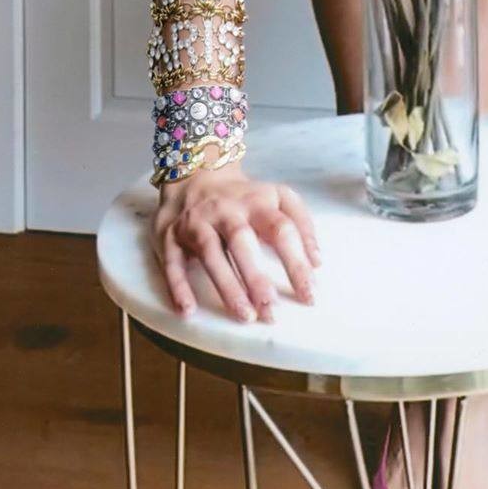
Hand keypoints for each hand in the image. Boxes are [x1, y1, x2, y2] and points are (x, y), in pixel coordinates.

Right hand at [151, 160, 320, 322]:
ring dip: (226, 285)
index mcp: (258, 203)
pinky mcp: (170, 235)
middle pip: (242, 242)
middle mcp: (227, 211)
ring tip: (244, 315)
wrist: (195, 173)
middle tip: (271, 310)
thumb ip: (302, 224)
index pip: (281, 230)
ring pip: (210, 253)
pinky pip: (172, 261)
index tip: (309, 295)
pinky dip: (178, 285)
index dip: (296, 262)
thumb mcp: (278, 198)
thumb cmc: (245, 198)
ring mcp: (197, 222)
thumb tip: (317, 262)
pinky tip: (187, 310)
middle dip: (256, 277)